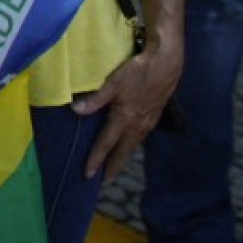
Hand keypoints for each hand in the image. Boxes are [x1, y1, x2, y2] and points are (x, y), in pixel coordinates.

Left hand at [72, 43, 182, 178]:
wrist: (166, 64)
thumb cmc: (138, 71)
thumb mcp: (113, 82)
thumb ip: (95, 99)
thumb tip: (76, 111)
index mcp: (125, 118)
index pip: (106, 144)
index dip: (96, 159)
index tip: (88, 174)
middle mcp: (138, 124)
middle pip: (122, 151)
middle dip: (112, 165)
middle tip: (104, 178)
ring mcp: (148, 121)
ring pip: (133, 144)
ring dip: (123, 155)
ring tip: (114, 163)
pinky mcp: (154, 115)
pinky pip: (140, 135)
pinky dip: (132, 143)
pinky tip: (129, 142)